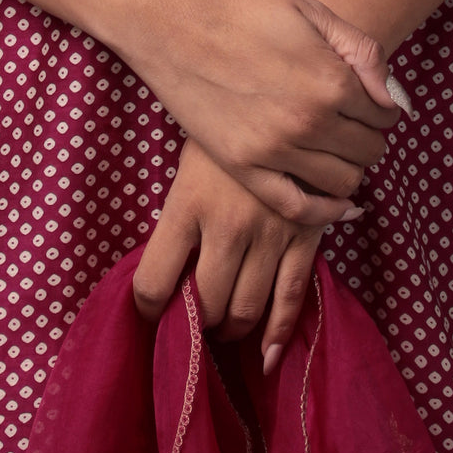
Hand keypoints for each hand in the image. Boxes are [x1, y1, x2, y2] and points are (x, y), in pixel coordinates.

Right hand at [120, 0, 403, 226]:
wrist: (168, 20)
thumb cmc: (239, 5)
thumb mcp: (309, 10)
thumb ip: (362, 52)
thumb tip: (394, 99)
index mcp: (330, 79)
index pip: (384, 114)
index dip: (381, 107)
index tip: (367, 101)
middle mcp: (309, 121)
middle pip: (368, 151)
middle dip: (368, 137)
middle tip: (352, 123)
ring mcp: (274, 149)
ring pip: (344, 183)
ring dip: (350, 168)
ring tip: (335, 149)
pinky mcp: (243, 167)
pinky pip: (298, 208)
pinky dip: (326, 213)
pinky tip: (336, 204)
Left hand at [133, 137, 326, 373]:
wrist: (286, 96)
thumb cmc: (225, 129)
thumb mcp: (188, 164)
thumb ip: (178, 216)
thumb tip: (166, 272)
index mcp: (187, 203)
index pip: (154, 281)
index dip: (148, 307)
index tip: (151, 311)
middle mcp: (227, 225)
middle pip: (205, 304)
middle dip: (196, 323)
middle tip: (194, 319)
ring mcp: (270, 234)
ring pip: (246, 308)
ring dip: (231, 329)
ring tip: (224, 325)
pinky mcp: (305, 237)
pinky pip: (291, 298)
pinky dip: (279, 334)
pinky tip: (267, 356)